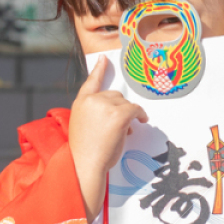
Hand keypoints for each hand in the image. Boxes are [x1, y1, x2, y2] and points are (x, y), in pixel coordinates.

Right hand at [69, 55, 147, 221]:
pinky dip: (141, 115)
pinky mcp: (119, 114)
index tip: (104, 59)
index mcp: (81, 103)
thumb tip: (116, 112)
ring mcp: (105, 106)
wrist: (85, 164)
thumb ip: (94, 113)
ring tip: (123, 132)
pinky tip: (142, 121)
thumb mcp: (83, 126)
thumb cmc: (85, 151)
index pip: (91, 82)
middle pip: (115, 95)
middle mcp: (92, 100)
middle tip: (120, 126)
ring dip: (128, 116)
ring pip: (126, 104)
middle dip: (120, 108)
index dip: (99, 69)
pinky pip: (135, 110)